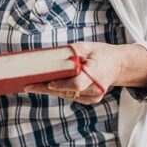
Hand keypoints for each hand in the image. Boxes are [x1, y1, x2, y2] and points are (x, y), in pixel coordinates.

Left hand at [23, 42, 146, 104]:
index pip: (77, 84)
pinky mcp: (89, 100)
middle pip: (67, 91)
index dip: (62, 85)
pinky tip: (43, 86)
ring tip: (30, 85)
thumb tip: (53, 55)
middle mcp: (95, 89)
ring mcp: (93, 96)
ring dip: (49, 90)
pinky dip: (58, 90)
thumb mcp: (88, 46)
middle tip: (27, 85)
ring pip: (66, 94)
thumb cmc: (101, 53)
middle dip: (46, 88)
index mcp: (96, 74)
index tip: (49, 83)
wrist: (118, 65)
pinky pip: (69, 95)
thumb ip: (72, 51)